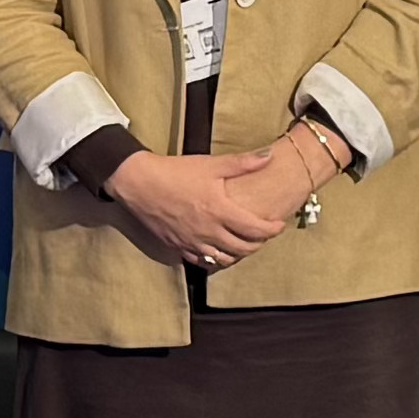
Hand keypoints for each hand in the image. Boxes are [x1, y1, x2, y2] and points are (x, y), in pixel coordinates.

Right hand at [110, 145, 295, 270]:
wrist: (139, 183)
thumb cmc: (175, 172)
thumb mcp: (210, 164)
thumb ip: (242, 163)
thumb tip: (269, 156)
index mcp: (220, 211)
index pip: (255, 229)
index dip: (272, 230)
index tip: (278, 225)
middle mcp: (209, 231)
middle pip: (243, 249)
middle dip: (259, 244)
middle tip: (264, 235)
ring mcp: (193, 242)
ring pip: (225, 259)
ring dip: (239, 255)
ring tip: (244, 244)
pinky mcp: (178, 246)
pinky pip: (203, 261)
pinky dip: (216, 260)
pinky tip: (219, 252)